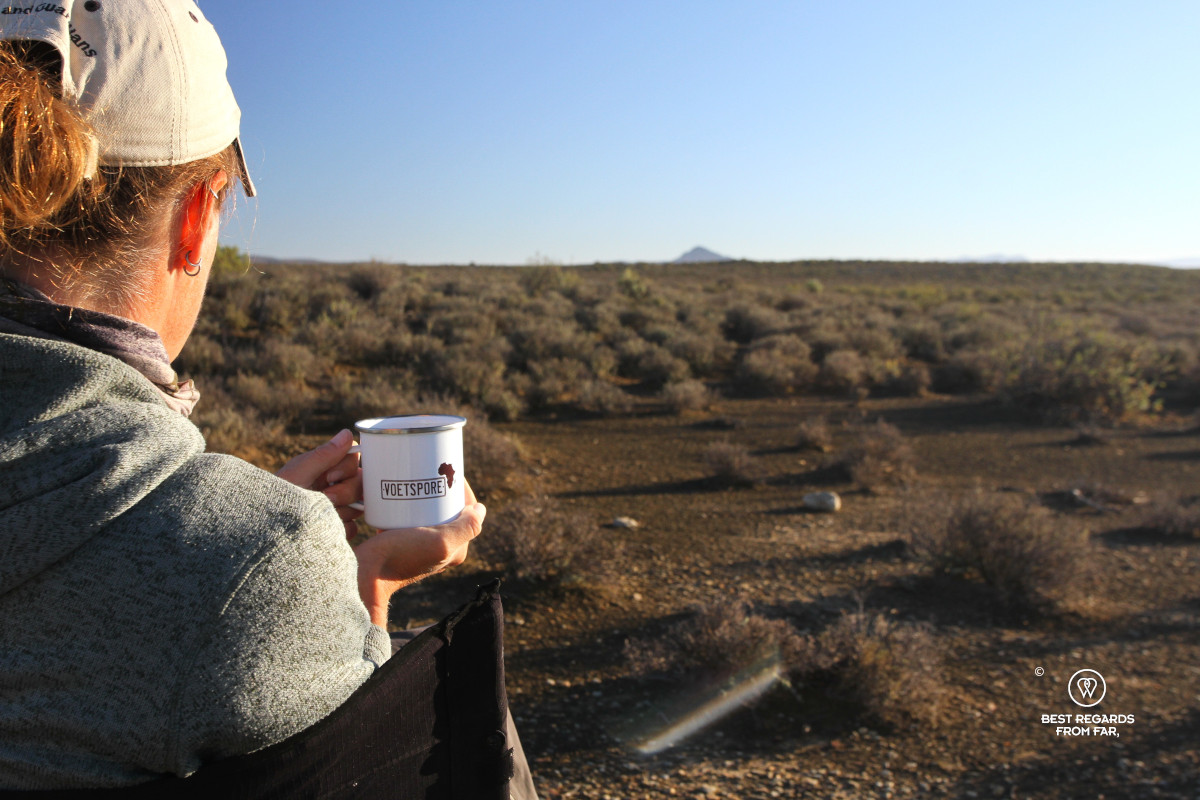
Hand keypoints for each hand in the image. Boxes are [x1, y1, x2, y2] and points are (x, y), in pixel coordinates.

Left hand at [275, 429, 362, 538]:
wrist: (266, 530)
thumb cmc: (275, 498)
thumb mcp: (298, 474)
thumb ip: (323, 455)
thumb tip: (347, 433)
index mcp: (324, 468)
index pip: (353, 458)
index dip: (346, 467)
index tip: (329, 476)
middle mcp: (333, 486)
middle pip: (361, 481)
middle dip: (345, 492)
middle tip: (326, 497)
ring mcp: (337, 509)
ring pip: (360, 505)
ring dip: (342, 511)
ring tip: (319, 516)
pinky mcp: (337, 529)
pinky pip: (354, 526)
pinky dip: (340, 528)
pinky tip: (323, 529)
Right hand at [353, 480, 484, 625]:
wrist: (363, 575)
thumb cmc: (401, 557)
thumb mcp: (440, 542)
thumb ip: (466, 528)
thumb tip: (481, 509)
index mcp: (455, 549)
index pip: (466, 511)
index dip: (461, 488)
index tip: (447, 469)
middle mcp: (440, 548)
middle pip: (447, 509)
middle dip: (442, 487)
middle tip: (430, 469)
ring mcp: (421, 545)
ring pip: (429, 511)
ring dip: (426, 492)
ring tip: (417, 474)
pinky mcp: (401, 541)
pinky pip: (410, 516)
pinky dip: (409, 502)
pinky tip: (403, 488)